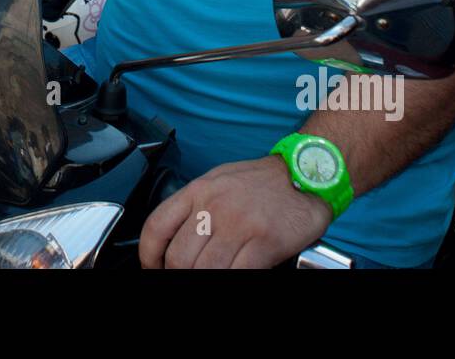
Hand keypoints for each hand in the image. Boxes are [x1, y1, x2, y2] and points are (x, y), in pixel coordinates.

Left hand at [139, 156, 331, 268]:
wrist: (305, 173)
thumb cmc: (262, 182)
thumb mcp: (218, 182)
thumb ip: (194, 208)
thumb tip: (175, 240)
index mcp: (198, 191)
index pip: (157, 227)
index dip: (149, 257)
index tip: (153, 268)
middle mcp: (214, 206)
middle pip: (179, 257)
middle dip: (178, 274)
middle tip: (185, 277)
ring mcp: (239, 224)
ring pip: (205, 270)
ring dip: (204, 279)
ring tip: (213, 275)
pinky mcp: (264, 241)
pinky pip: (238, 273)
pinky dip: (232, 280)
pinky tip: (234, 276)